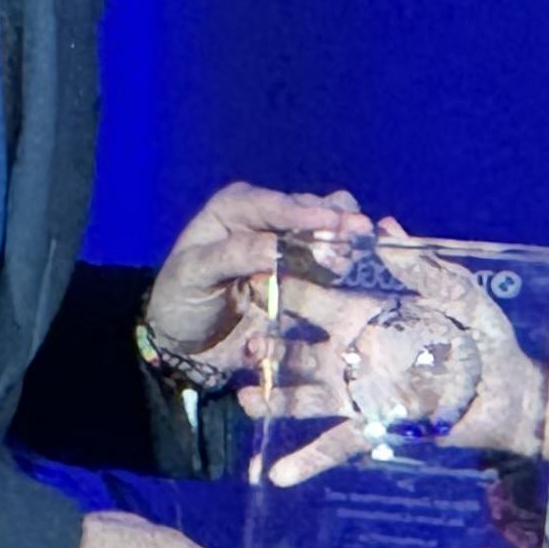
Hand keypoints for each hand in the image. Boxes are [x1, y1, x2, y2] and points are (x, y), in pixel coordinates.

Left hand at [145, 182, 368, 356]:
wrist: (185, 342)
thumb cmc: (182, 300)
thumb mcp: (197, 273)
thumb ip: (235, 254)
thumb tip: (279, 248)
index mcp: (236, 206)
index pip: (278, 205)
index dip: (309, 215)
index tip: (339, 224)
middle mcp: (267, 217)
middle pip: (311, 212)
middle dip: (337, 225)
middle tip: (364, 237)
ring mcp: (288, 244)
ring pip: (327, 232)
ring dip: (347, 242)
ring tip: (366, 254)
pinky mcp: (302, 273)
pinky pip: (330, 262)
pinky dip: (347, 263)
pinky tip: (364, 267)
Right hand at [242, 223, 548, 487]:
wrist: (508, 392)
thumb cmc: (483, 335)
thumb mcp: (457, 292)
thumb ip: (421, 265)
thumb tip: (385, 223)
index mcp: (365, 316)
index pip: (315, 301)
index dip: (283, 291)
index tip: (252, 281)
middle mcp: (352, 355)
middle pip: (296, 351)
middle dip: (266, 349)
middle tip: (248, 347)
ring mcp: (358, 393)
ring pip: (303, 397)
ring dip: (272, 401)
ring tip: (248, 402)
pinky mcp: (372, 428)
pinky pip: (334, 444)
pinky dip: (306, 460)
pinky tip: (276, 474)